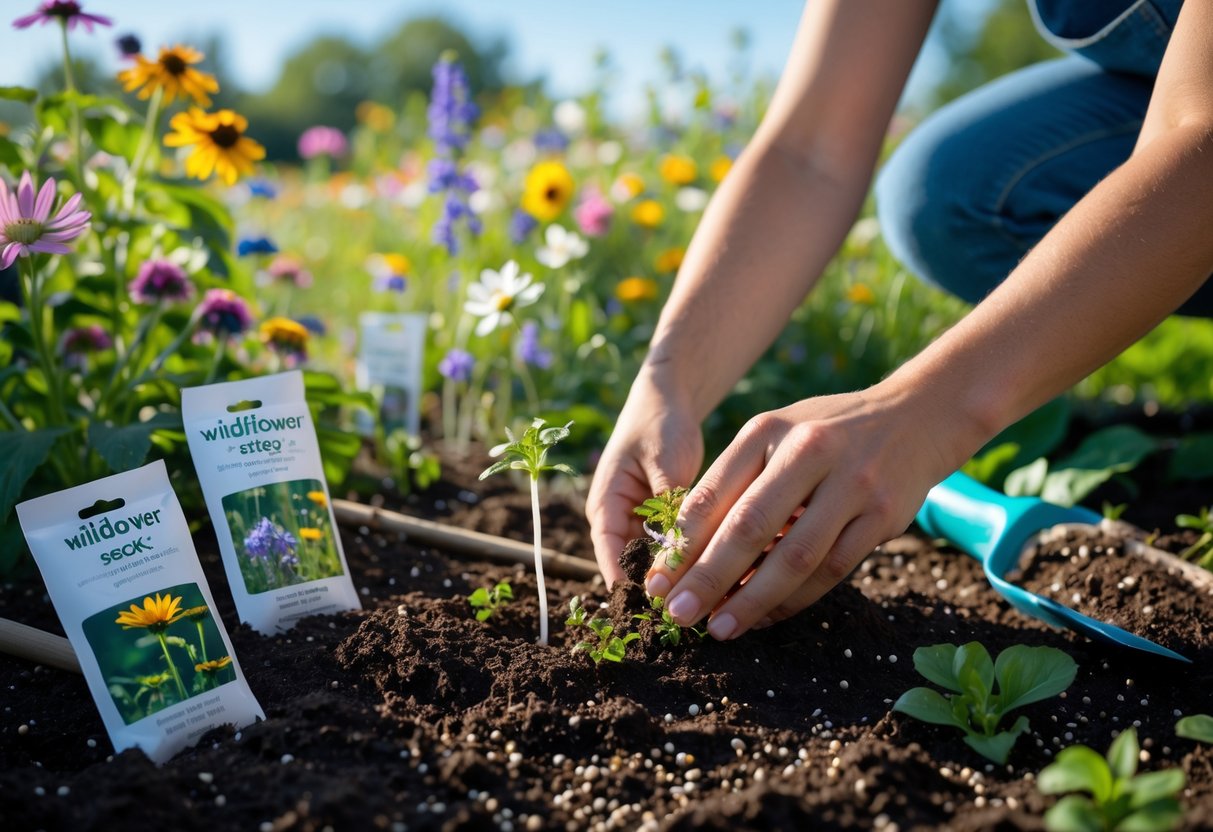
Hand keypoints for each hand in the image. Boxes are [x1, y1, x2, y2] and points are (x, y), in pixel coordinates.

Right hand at [586, 375, 703, 586]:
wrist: (666, 402)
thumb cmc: (658, 424)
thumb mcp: (664, 459)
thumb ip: (669, 500)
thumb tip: (678, 542)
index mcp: (606, 502)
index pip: (609, 552)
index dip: (626, 581)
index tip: (649, 605)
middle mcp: (617, 518)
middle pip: (629, 565)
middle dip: (654, 588)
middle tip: (683, 610)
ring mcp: (638, 521)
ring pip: (651, 560)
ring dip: (671, 577)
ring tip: (699, 600)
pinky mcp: (660, 520)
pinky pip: (670, 548)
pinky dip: (684, 559)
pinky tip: (710, 574)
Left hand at [644, 381, 968, 639]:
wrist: (916, 415)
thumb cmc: (826, 433)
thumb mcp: (775, 436)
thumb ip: (735, 483)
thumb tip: (685, 552)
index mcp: (767, 430)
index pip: (713, 493)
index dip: (681, 543)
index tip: (656, 581)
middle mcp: (808, 451)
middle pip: (748, 527)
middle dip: (707, 577)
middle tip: (678, 613)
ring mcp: (851, 484)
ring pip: (794, 556)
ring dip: (752, 599)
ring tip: (721, 628)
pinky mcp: (883, 515)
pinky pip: (833, 568)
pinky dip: (796, 598)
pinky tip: (768, 615)